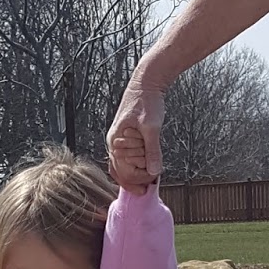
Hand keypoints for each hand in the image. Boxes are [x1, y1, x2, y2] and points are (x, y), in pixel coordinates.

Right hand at [107, 78, 164, 193]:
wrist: (145, 83)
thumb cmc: (146, 101)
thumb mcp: (151, 127)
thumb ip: (152, 150)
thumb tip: (154, 171)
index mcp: (116, 141)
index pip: (124, 171)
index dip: (138, 180)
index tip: (152, 183)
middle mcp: (113, 143)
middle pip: (120, 173)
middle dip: (136, 179)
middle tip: (151, 185)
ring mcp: (118, 141)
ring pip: (121, 167)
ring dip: (134, 175)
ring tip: (148, 181)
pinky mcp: (124, 138)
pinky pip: (124, 159)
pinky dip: (133, 167)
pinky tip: (144, 170)